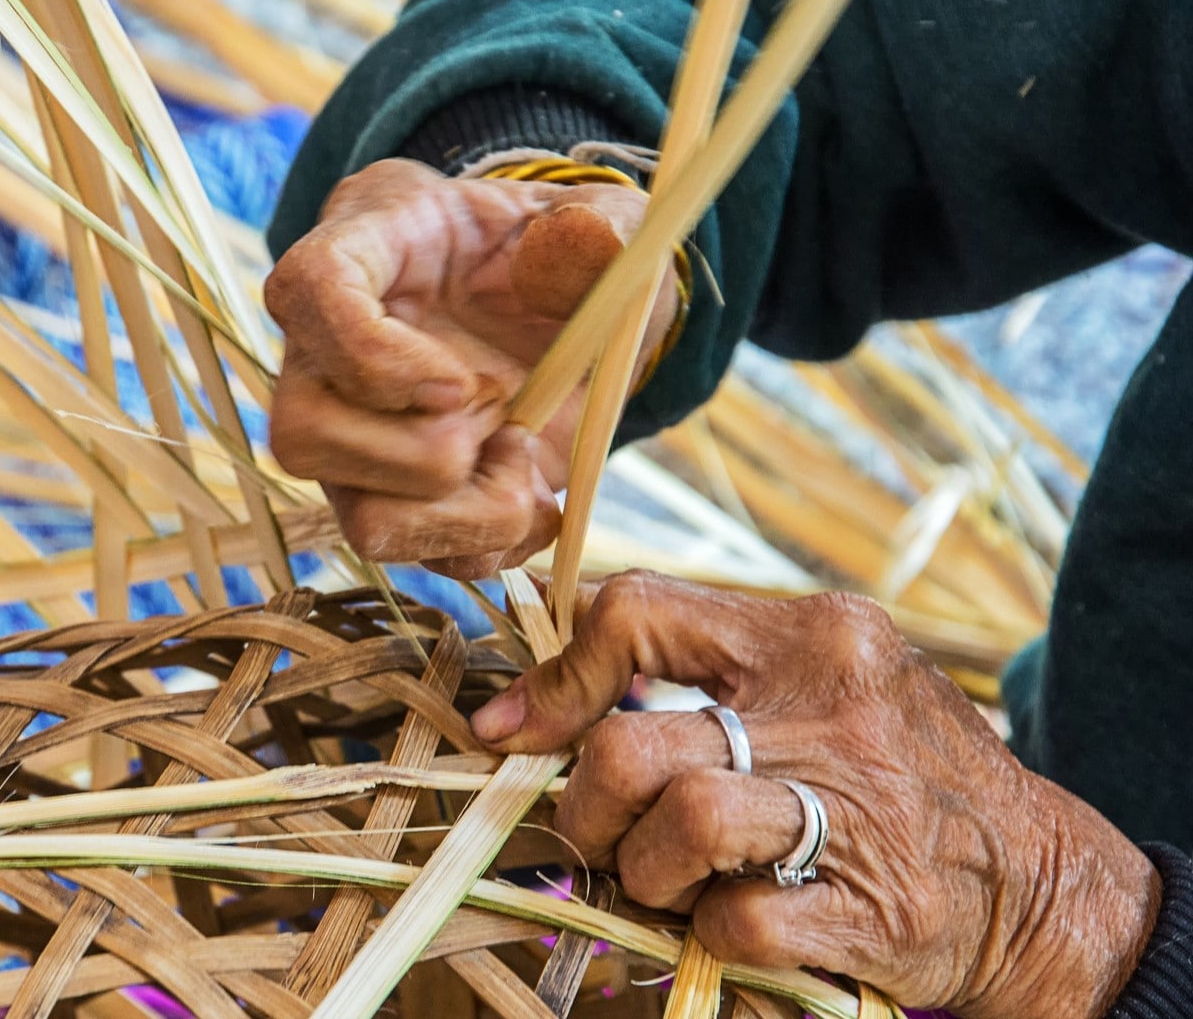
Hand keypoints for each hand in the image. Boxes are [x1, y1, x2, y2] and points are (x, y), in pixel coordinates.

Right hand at [264, 159, 677, 578]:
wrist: (552, 312)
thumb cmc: (552, 254)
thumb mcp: (595, 224)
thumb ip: (597, 225)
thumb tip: (583, 239)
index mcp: (359, 251)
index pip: (305, 293)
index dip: (372, 356)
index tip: (463, 383)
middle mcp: (325, 356)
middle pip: (304, 433)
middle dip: (426, 453)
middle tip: (499, 408)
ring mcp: (349, 438)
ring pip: (357, 518)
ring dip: (463, 514)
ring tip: (522, 461)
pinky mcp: (388, 497)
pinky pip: (415, 558)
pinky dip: (489, 543)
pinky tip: (531, 493)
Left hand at [471, 571, 1158, 1018]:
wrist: (1035, 878)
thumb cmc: (891, 769)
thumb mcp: (815, 680)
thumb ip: (689, 668)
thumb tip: (517, 706)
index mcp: (813, 636)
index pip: (635, 614)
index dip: (552, 680)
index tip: (511, 731)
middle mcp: (835, 711)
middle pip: (631, 746)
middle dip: (584, 809)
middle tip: (597, 837)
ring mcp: (858, 812)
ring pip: (676, 828)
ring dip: (641, 874)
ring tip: (666, 882)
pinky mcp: (872, 912)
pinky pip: (734, 923)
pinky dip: (707, 933)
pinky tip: (731, 921)